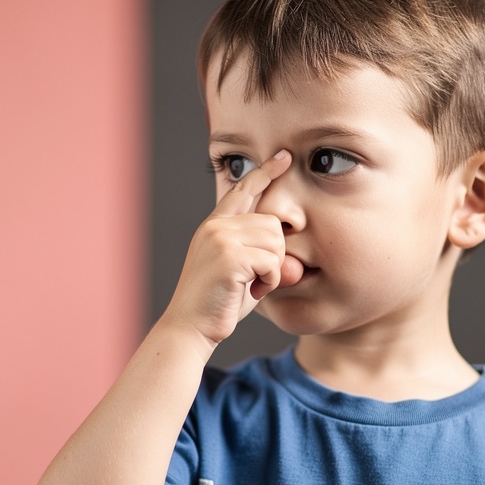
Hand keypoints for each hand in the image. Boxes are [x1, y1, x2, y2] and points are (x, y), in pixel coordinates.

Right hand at [163, 150, 292, 345]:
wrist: (190, 328)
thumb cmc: (217, 305)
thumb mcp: (241, 272)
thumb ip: (261, 255)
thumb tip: (293, 253)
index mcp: (215, 226)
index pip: (243, 190)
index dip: (265, 172)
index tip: (284, 157)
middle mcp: (216, 226)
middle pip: (273, 222)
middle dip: (275, 254)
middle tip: (258, 279)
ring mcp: (220, 238)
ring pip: (276, 240)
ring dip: (273, 269)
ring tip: (253, 285)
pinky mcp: (229, 256)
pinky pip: (272, 261)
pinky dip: (270, 281)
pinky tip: (253, 290)